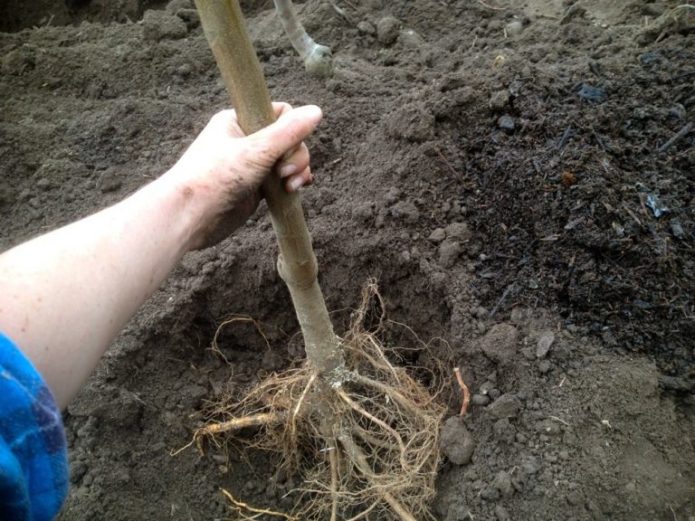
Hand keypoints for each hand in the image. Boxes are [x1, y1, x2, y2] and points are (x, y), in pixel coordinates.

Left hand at [167, 102, 322, 248]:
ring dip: (297, 171)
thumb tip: (317, 111)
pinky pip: (282, 180)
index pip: (281, 113)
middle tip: (285, 174)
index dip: (292, 129)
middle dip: (296, 156)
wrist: (190, 217)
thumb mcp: (256, 150)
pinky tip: (295, 190)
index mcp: (239, 121)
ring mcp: (251, 165)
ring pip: (288, 161)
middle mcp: (246, 140)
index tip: (286, 148)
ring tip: (290, 187)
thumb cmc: (215, 177)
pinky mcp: (255, 188)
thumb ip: (289, 132)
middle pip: (289, 139)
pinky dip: (292, 184)